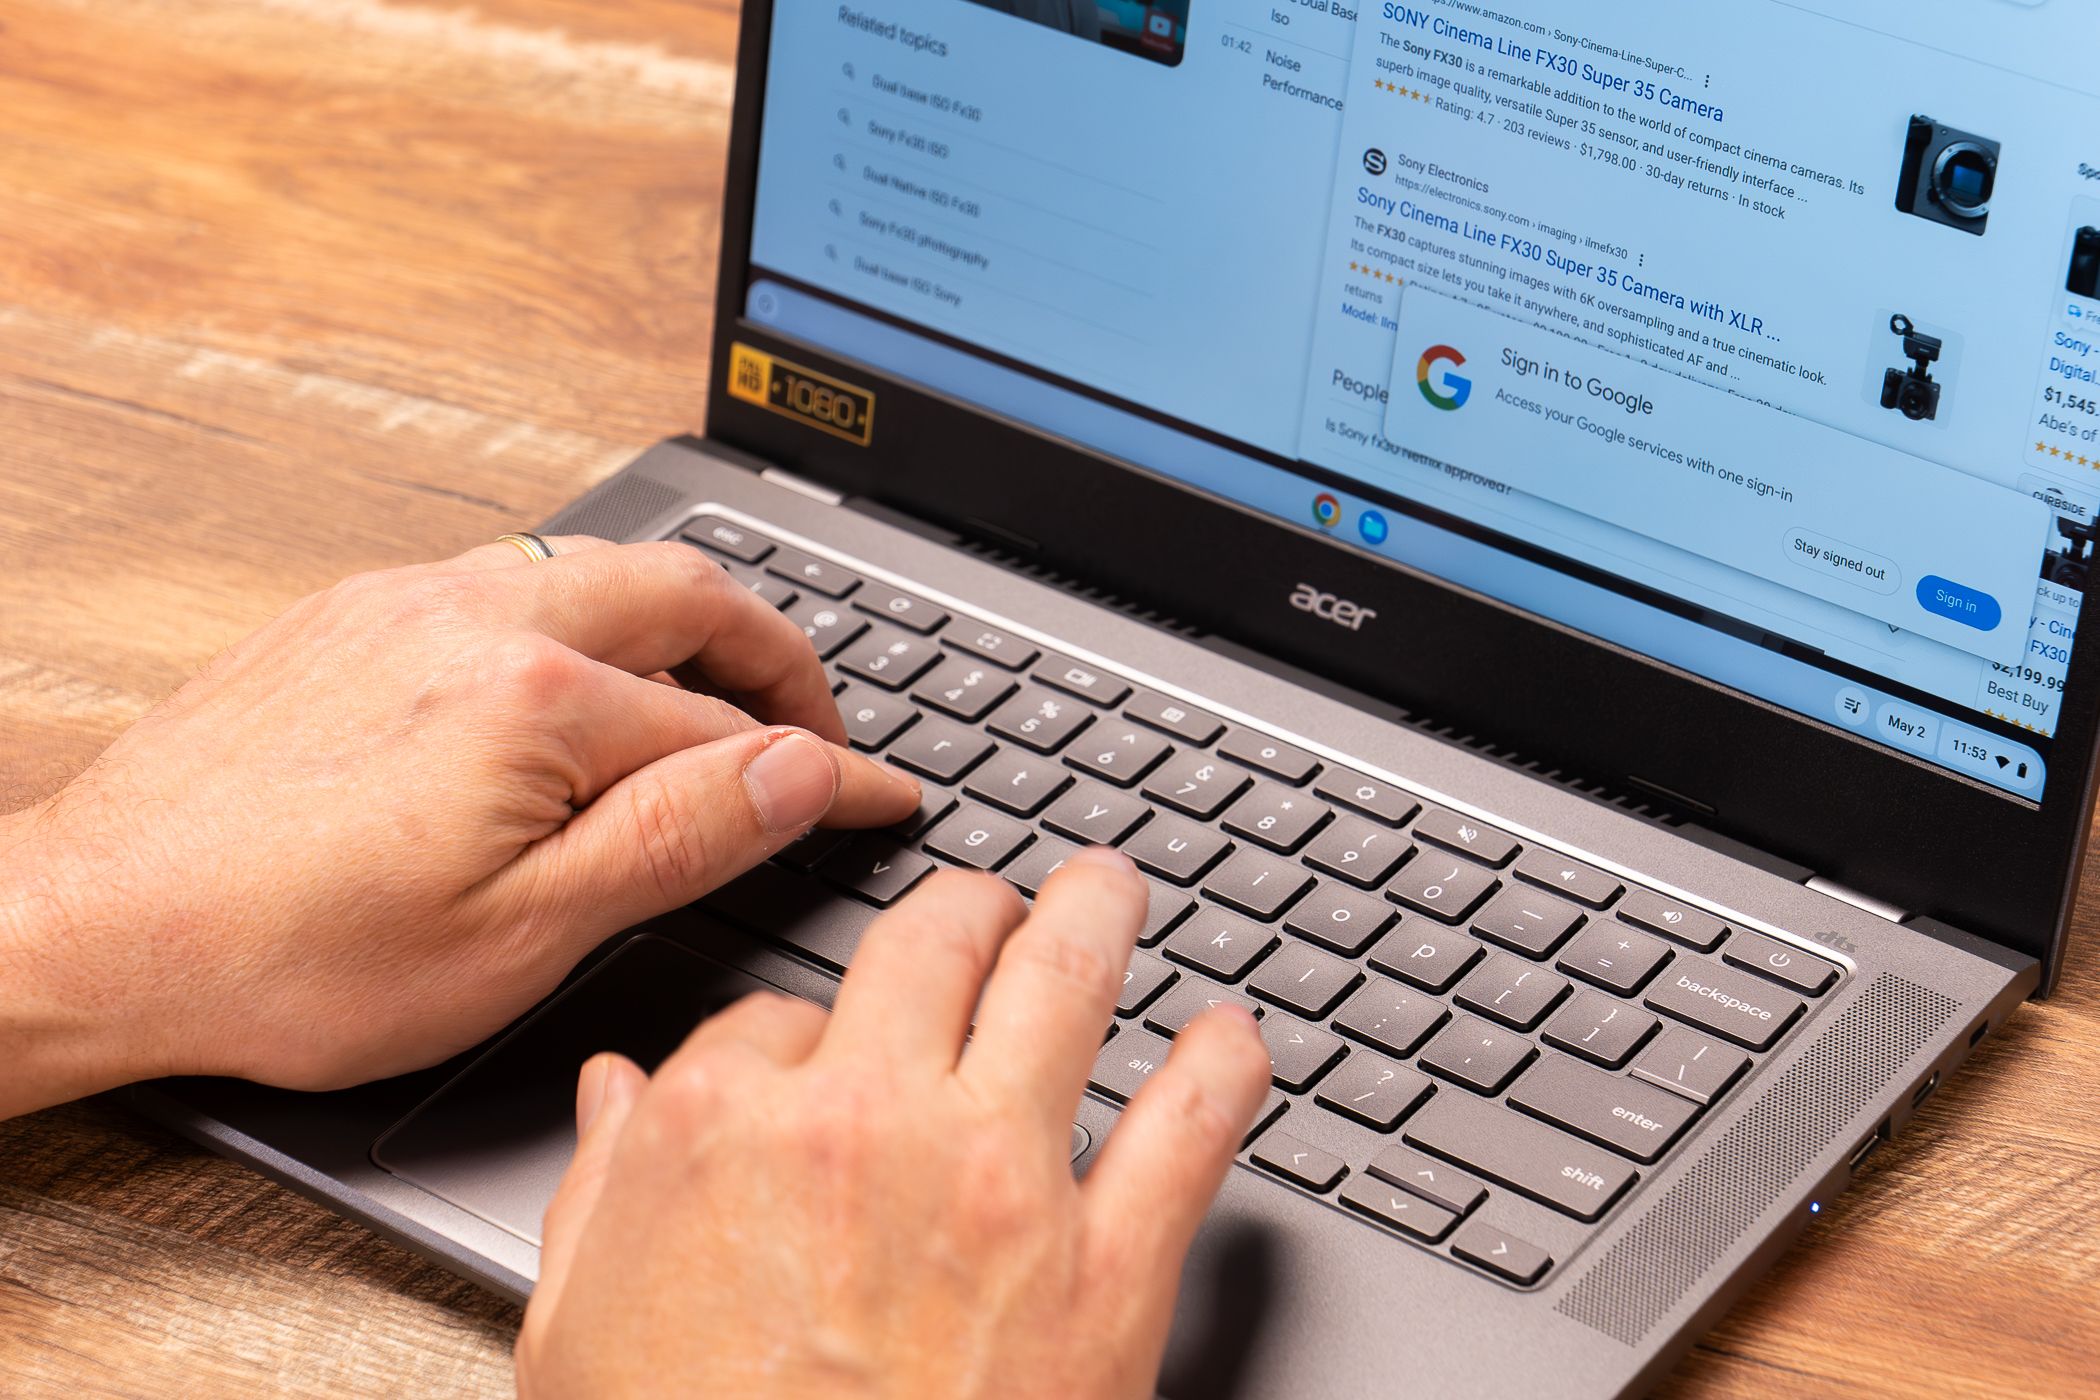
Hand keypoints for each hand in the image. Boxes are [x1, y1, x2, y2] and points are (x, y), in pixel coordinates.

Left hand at [0, 536, 918, 1113]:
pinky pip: (514, 571)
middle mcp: (479, 619)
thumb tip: (798, 773)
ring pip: (600, 564)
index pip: (736, 728)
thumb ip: (676, 836)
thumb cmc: (289, 955)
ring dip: (685, 617)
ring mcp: (411, 603)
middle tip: (818, 720)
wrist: (95, 926)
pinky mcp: (356, 611)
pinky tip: (583, 673)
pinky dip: (589, 609)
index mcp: (536, 701)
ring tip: (719, 691)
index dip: (829, 771)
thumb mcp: (520, 935)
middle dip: (777, 651)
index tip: (884, 794)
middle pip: (687, 593)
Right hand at [515, 851, 1271, 1399]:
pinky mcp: (1110, 1275)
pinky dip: (1224, 1064)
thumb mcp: (576, 1329)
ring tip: (1112, 891)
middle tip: (997, 906)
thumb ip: (601, 1187)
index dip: (804, 1018)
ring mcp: (1001, 1188)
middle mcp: (872, 1124)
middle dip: (971, 907)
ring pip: (1069, 979)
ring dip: (1099, 914)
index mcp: (731, 1129)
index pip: (776, 1007)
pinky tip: (1230, 1040)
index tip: (828, 1039)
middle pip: (937, 939)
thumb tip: (619, 1095)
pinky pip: (1193, 1126)